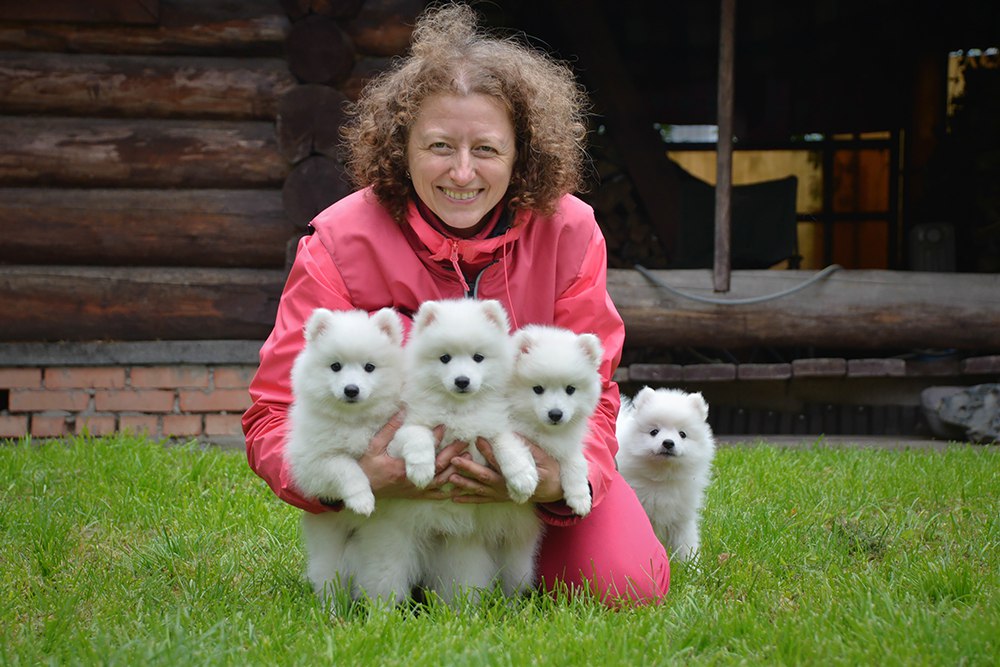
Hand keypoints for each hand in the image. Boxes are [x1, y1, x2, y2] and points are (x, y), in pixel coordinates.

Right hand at [359, 415, 465, 499]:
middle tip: (465, 441)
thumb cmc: (367, 468)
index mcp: (403, 469)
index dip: (436, 439)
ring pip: (441, 482)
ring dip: (456, 469)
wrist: (362, 490)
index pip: (425, 453)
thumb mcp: (374, 447)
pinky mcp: (415, 496)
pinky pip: (435, 495)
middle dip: (453, 453)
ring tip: (468, 457)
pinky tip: (459, 483)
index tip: (444, 426)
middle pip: (439, 467)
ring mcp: (415, 490)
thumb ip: (388, 430)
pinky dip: (448, 490)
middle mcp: (413, 482)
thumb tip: (401, 412)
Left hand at [447, 436, 564, 504]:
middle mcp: (507, 486)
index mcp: (518, 475)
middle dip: (469, 469)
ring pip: (480, 489)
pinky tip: (454, 497)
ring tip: (450, 478)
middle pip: (485, 476)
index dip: (488, 451)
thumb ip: (529, 448)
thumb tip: (513, 435)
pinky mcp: (498, 498)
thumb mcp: (544, 458)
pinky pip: (481, 499)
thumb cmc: (549, 471)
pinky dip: (468, 499)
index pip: (500, 462)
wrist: (553, 491)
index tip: (478, 439)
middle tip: (455, 460)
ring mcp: (501, 494)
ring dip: (464, 484)